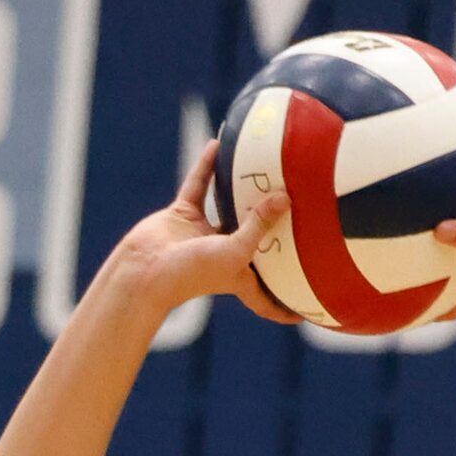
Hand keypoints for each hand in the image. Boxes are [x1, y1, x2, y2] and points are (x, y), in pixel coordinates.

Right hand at [107, 141, 298, 323]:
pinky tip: (218, 145)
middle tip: (302, 210)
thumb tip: (284, 197)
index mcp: (242, 277)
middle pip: (257, 241)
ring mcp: (204, 234)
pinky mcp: (183, 216)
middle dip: (274, 229)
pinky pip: (200, 186)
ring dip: (242, 188)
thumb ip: (260, 224)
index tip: (310, 310)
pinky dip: (207, 166)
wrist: (145, 269)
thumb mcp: (236, 251)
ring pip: (229, 206)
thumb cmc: (193, 272)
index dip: (287, 304)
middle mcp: (226, 255)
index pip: (270, 296)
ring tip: (264, 169)